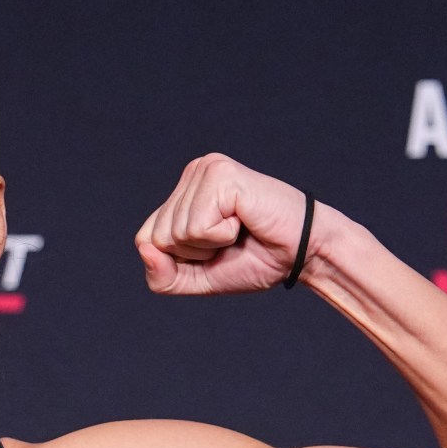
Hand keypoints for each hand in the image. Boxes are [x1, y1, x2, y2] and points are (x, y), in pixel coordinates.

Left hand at [134, 154, 312, 295]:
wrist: (301, 255)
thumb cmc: (255, 260)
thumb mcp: (198, 278)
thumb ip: (162, 275)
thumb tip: (144, 250)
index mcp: (183, 192)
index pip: (146, 239)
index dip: (179, 260)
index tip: (215, 249)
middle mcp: (192, 174)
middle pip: (158, 237)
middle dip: (195, 254)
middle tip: (231, 240)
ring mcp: (205, 170)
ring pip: (175, 233)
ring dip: (211, 245)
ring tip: (239, 229)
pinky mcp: (220, 174)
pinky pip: (197, 227)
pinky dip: (222, 236)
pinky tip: (243, 220)